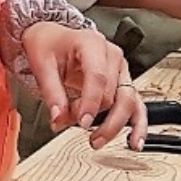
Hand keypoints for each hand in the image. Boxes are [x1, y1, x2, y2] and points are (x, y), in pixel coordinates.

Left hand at [21, 23, 146, 151]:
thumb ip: (52, 93)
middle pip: (112, 93)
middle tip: (80, 128)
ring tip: (98, 141)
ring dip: (115, 125)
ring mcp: (121, 70)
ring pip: (128, 102)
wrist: (53, 39)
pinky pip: (137, 106)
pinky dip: (137, 125)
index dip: (91, 102)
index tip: (82, 122)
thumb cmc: (49, 45)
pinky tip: (134, 142)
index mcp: (91, 43)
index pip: (97, 76)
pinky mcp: (124, 84)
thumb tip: (58, 118)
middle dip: (96, 116)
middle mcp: (111, 55)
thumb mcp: (42, 63)